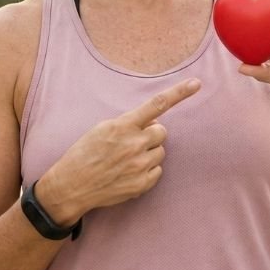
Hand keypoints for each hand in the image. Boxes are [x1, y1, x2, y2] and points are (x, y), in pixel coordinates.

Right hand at [38, 79, 201, 224]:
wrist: (72, 186)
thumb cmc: (85, 154)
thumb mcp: (102, 129)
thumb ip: (129, 123)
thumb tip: (152, 122)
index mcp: (123, 126)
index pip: (156, 104)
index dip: (179, 93)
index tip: (196, 83)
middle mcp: (134, 144)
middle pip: (161, 132)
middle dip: (151, 134)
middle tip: (132, 142)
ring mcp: (139, 165)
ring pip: (160, 152)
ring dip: (149, 152)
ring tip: (127, 159)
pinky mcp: (142, 184)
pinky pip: (158, 170)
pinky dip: (147, 170)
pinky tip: (129, 172)